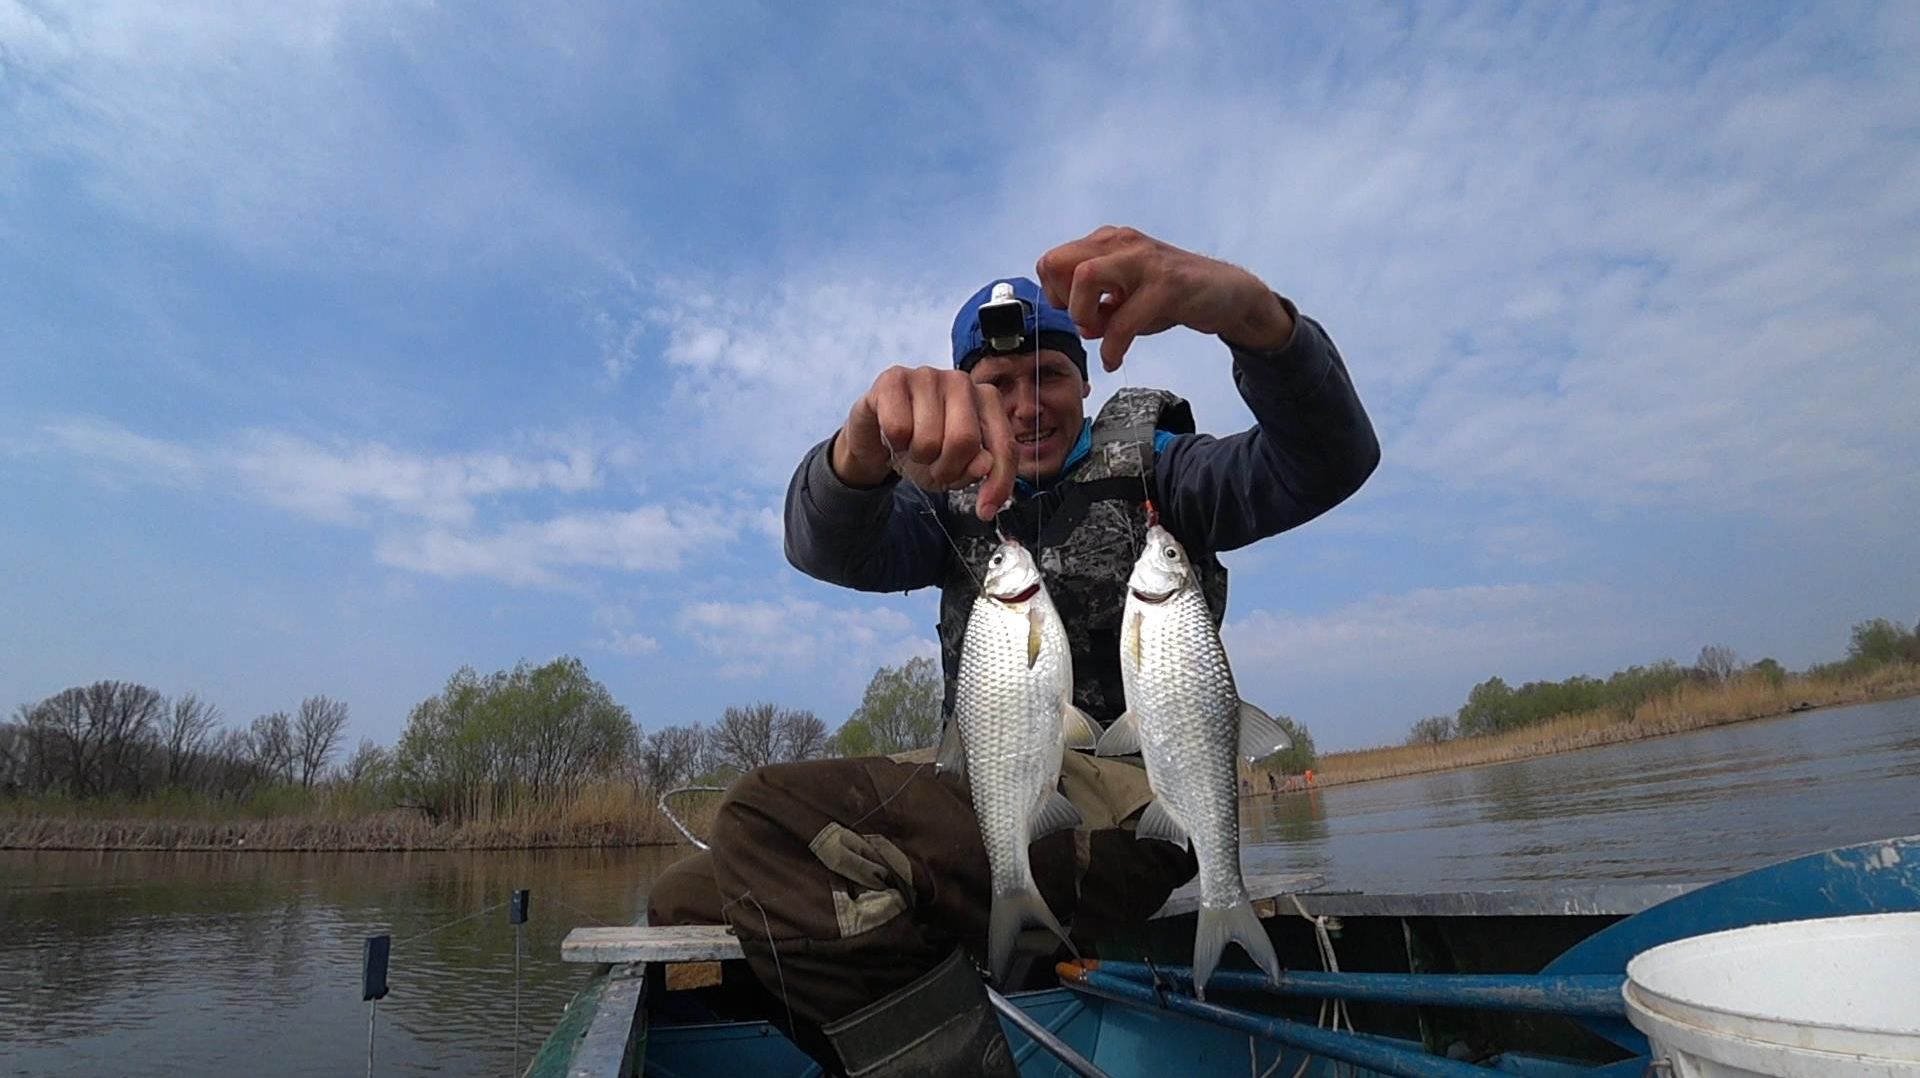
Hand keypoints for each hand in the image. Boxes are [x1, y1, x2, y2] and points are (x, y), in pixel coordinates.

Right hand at [832, 366, 1015, 519]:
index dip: (997, 483)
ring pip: (928, 439)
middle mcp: (962, 382)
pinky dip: (893, 443)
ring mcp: (928, 376)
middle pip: (964, 441)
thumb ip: (977, 470)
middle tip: (934, 466)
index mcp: (987, 402)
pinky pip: (898, 428)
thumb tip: (983, 464)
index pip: (1004, 446)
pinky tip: (894, 434)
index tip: (984, 510)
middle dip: (946, 469)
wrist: (877, 438)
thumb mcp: (955, 470)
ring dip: (917, 456)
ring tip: (912, 447)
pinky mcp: (894, 378)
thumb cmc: (922, 448)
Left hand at [1035, 226, 1295, 370]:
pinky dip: (1113, 346)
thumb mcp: (1127, 298)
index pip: (1051, 261)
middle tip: (1085, 323)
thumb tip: (1082, 326)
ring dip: (1084, 315)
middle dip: (1063, 302)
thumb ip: (1099, 307)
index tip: (1077, 314)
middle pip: (1059, 263)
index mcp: (1107, 242)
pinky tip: (1115, 359)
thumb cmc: (1172, 295)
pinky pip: (1124, 318)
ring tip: (1100, 334)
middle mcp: (1121, 243)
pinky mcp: (1166, 284)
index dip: (1055, 295)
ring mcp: (1143, 261)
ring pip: (1085, 277)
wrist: (1229, 293)